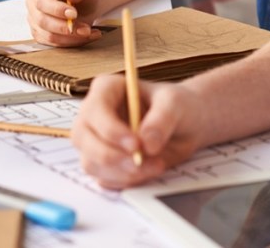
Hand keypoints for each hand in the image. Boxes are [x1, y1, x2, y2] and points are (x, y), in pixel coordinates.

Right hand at [25, 0, 101, 45]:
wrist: (87, 3)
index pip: (42, 1)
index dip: (56, 10)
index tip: (74, 14)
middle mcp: (33, 5)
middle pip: (42, 21)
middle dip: (65, 27)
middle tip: (86, 29)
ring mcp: (35, 22)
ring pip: (49, 36)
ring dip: (71, 38)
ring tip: (90, 32)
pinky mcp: (42, 36)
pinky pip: (55, 44)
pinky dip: (73, 42)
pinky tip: (89, 36)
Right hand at [72, 74, 203, 188]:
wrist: (185, 125)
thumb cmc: (176, 105)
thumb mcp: (175, 103)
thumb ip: (162, 119)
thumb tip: (146, 143)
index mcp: (106, 89)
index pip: (95, 109)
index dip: (110, 129)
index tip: (135, 144)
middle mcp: (94, 114)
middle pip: (84, 139)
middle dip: (112, 156)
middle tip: (141, 162)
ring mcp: (95, 140)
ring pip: (91, 162)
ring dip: (121, 172)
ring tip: (154, 166)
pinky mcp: (103, 163)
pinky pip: (103, 178)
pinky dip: (124, 181)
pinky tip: (147, 171)